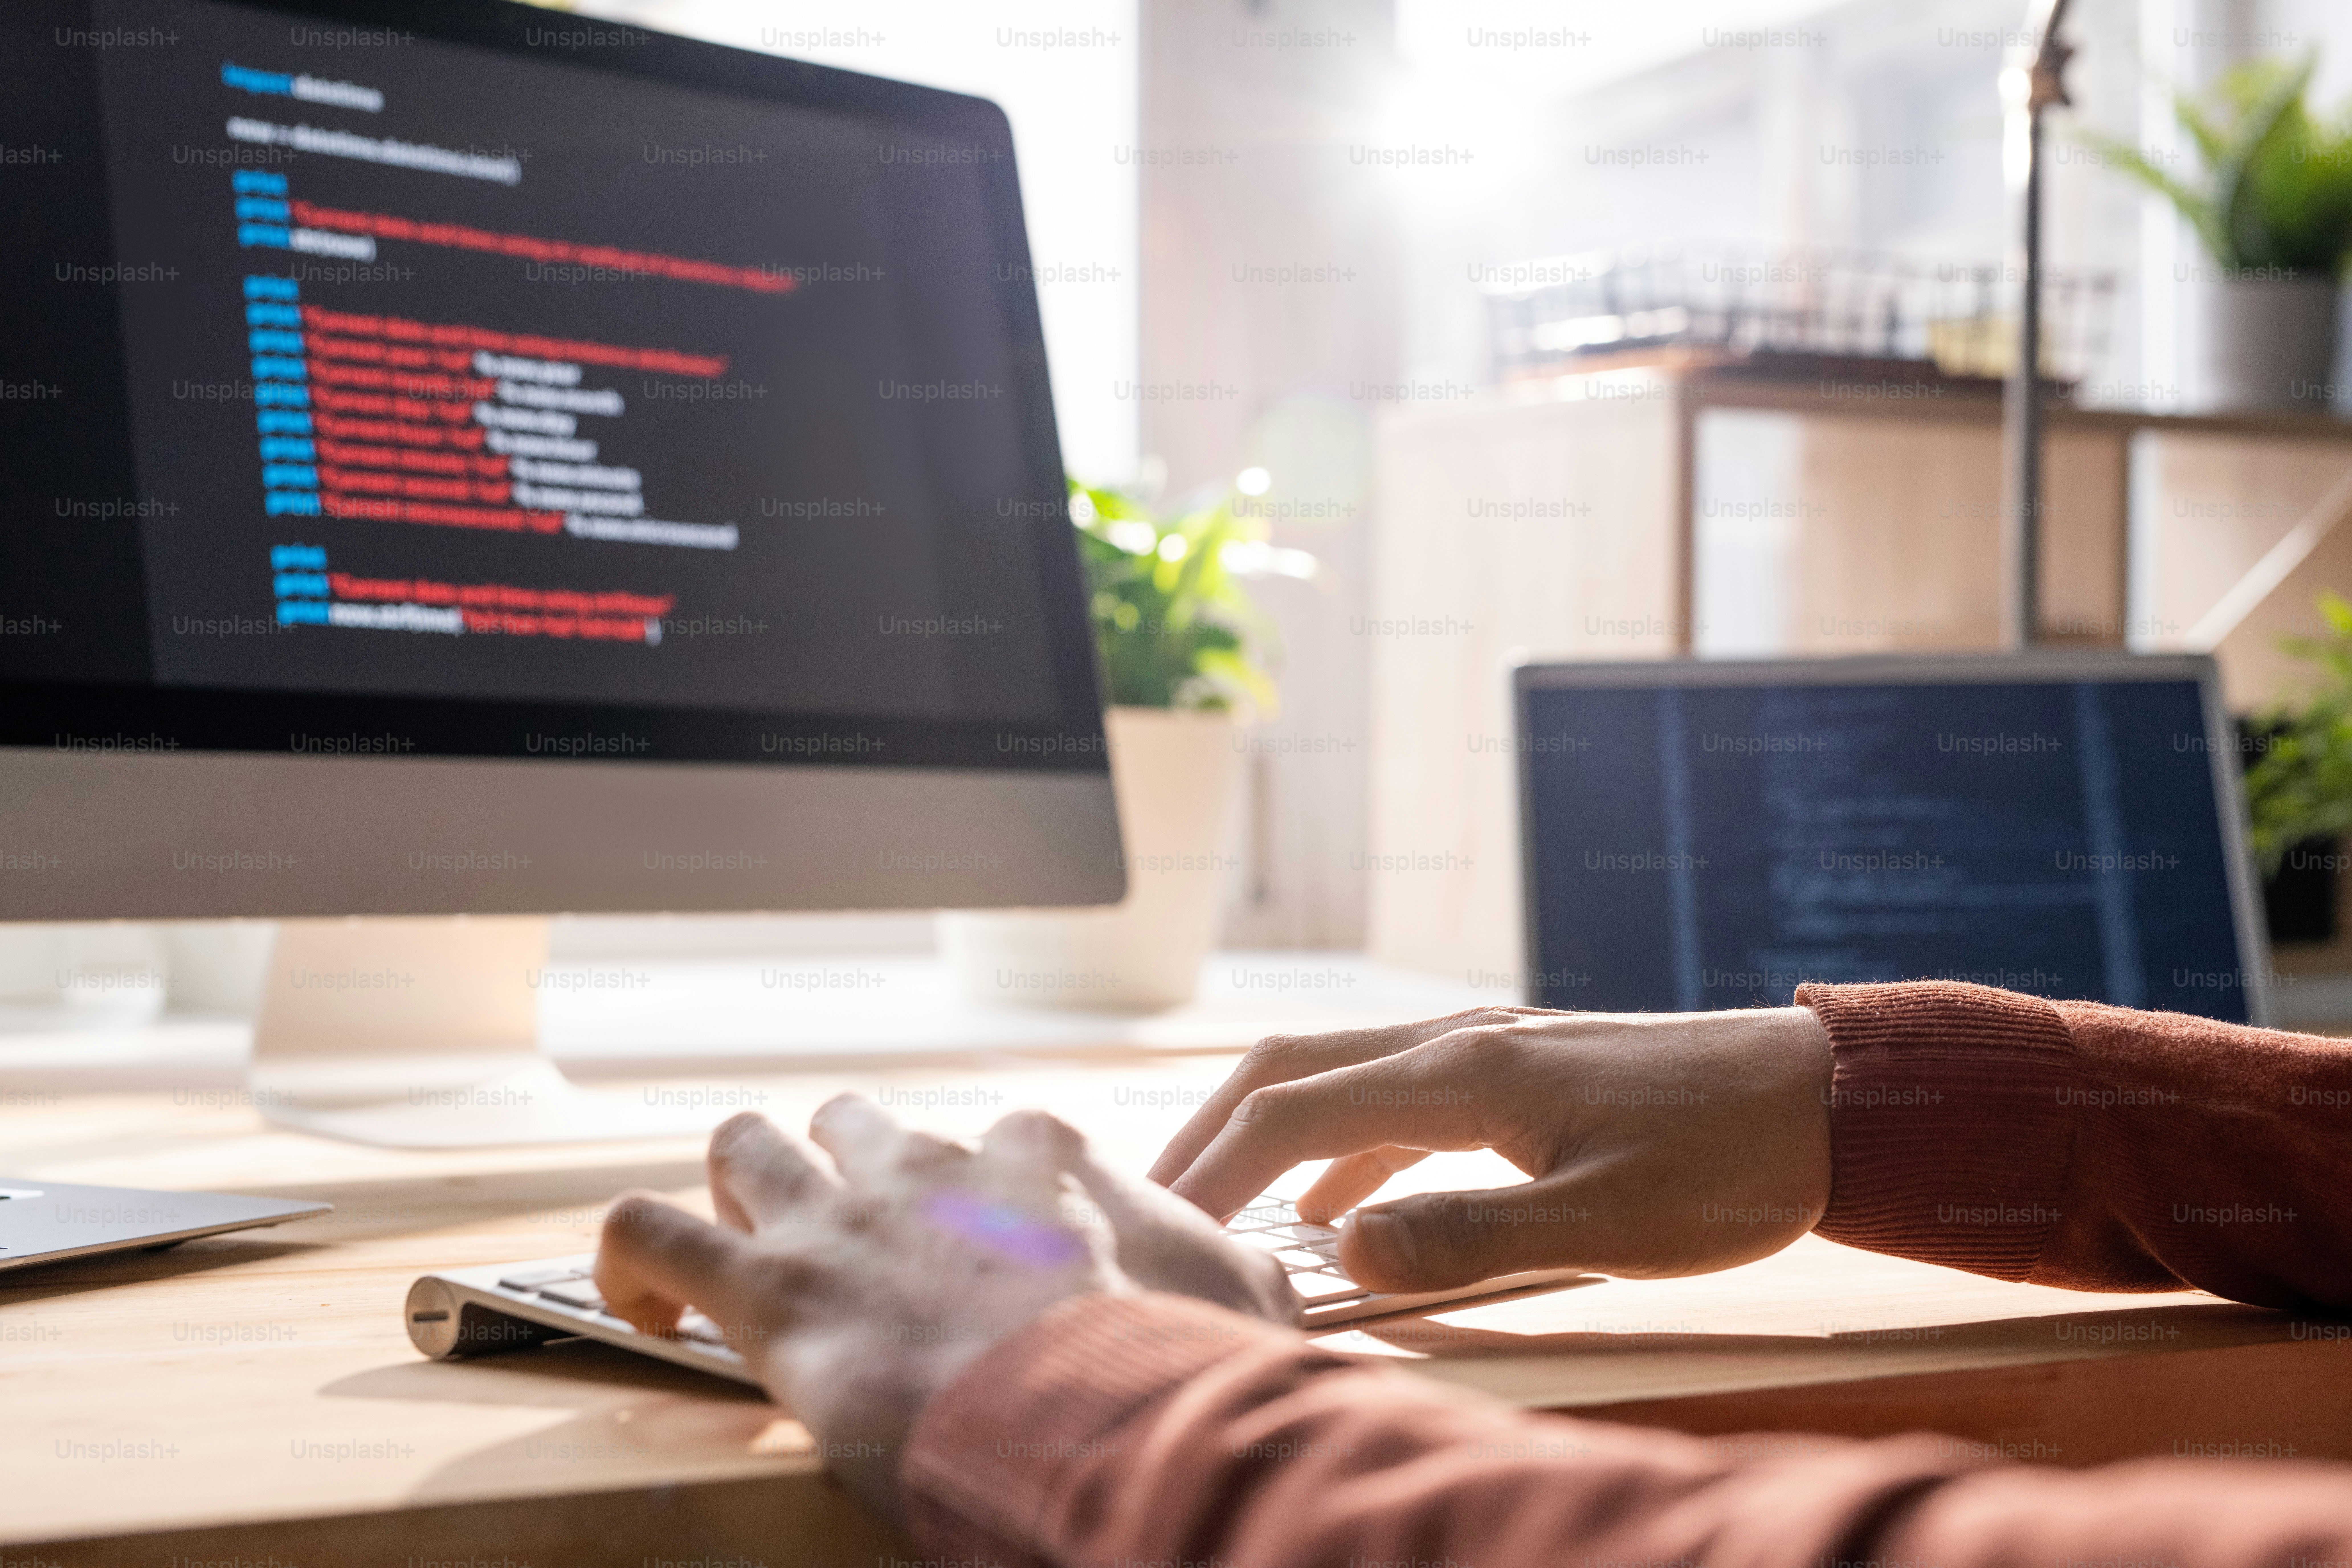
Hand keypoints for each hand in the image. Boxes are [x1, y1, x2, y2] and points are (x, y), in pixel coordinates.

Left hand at [593, 1097, 1295, 1520]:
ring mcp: (838, 1216)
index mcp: (1039, 1158)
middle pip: (853, 1120)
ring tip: (748, 1248)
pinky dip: (633, 1256)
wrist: (1088, 1414)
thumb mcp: (1240, 1298)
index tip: (992, 1251)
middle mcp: (928, 1163)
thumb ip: (1235, 1273)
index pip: (998, 1140)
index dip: (986, 1191)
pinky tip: (647, 1307)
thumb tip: (1264, 1291)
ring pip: (746, 1143)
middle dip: (843, 1163)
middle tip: (854, 1238)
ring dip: (743, 1184)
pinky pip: (647, 1231)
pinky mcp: (764, 1285)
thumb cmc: (1166, 1364)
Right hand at [1148, 1005, 1834, 1291]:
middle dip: (1210, 1132)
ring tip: (1218, 1201)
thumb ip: (1468, 1237)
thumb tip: (1344, 1252)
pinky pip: (1394, 1100)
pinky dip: (1340, 1147)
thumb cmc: (1727, 1165)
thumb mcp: (1604, 1222)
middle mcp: (1459, 1043)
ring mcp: (1487, 1049)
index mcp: (1465, 1076)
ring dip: (1267, 1134)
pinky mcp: (1516, 1071)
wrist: (1825, 1101)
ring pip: (1337, 1077)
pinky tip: (1336, 1208)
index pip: (1293, 1113)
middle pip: (1291, 1069)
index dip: (1212, 1168)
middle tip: (1149, 1200)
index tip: (1155, 1224)